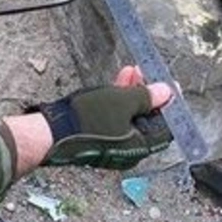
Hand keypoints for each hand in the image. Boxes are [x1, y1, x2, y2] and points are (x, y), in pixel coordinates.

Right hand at [32, 65, 173, 168]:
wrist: (51, 132)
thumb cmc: (86, 119)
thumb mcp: (121, 101)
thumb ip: (146, 96)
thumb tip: (166, 93)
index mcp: (141, 146)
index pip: (166, 125)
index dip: (169, 103)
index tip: (170, 85)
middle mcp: (130, 150)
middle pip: (148, 119)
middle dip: (149, 93)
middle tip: (148, 73)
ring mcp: (114, 145)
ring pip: (131, 116)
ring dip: (133, 93)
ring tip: (131, 71)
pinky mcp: (100, 137)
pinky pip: (116, 118)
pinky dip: (119, 101)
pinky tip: (117, 82)